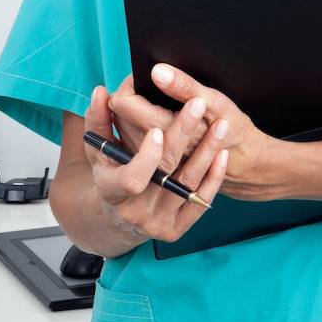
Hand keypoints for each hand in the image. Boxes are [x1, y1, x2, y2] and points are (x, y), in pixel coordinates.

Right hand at [83, 80, 228, 246]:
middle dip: (182, 135)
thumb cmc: (112, 172)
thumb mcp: (99, 149)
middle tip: (198, 104)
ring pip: (187, 184)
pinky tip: (222, 153)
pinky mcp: (176, 229)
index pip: (131, 179)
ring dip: (207, 152)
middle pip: (165, 173)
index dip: (146, 157)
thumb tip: (100, 92)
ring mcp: (157, 223)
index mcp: (111, 190)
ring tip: (221, 124)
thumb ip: (98, 120)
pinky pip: (200, 201)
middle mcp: (134, 211)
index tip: (157, 129)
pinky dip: (214, 177)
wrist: (123, 214)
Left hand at [109, 63, 276, 201]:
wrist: (246, 167)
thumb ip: (185, 87)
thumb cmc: (235, 133)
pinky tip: (152, 119)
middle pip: (119, 116)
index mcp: (162, 132)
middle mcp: (150, 152)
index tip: (145, 74)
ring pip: (124, 129)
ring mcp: (150, 164)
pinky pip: (135, 142)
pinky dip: (138, 126)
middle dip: (130, 95)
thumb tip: (156, 71)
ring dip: (132, 111)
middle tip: (147, 82)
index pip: (122, 103)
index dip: (130, 84)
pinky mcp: (155, 168)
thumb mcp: (216, 104)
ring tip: (149, 97)